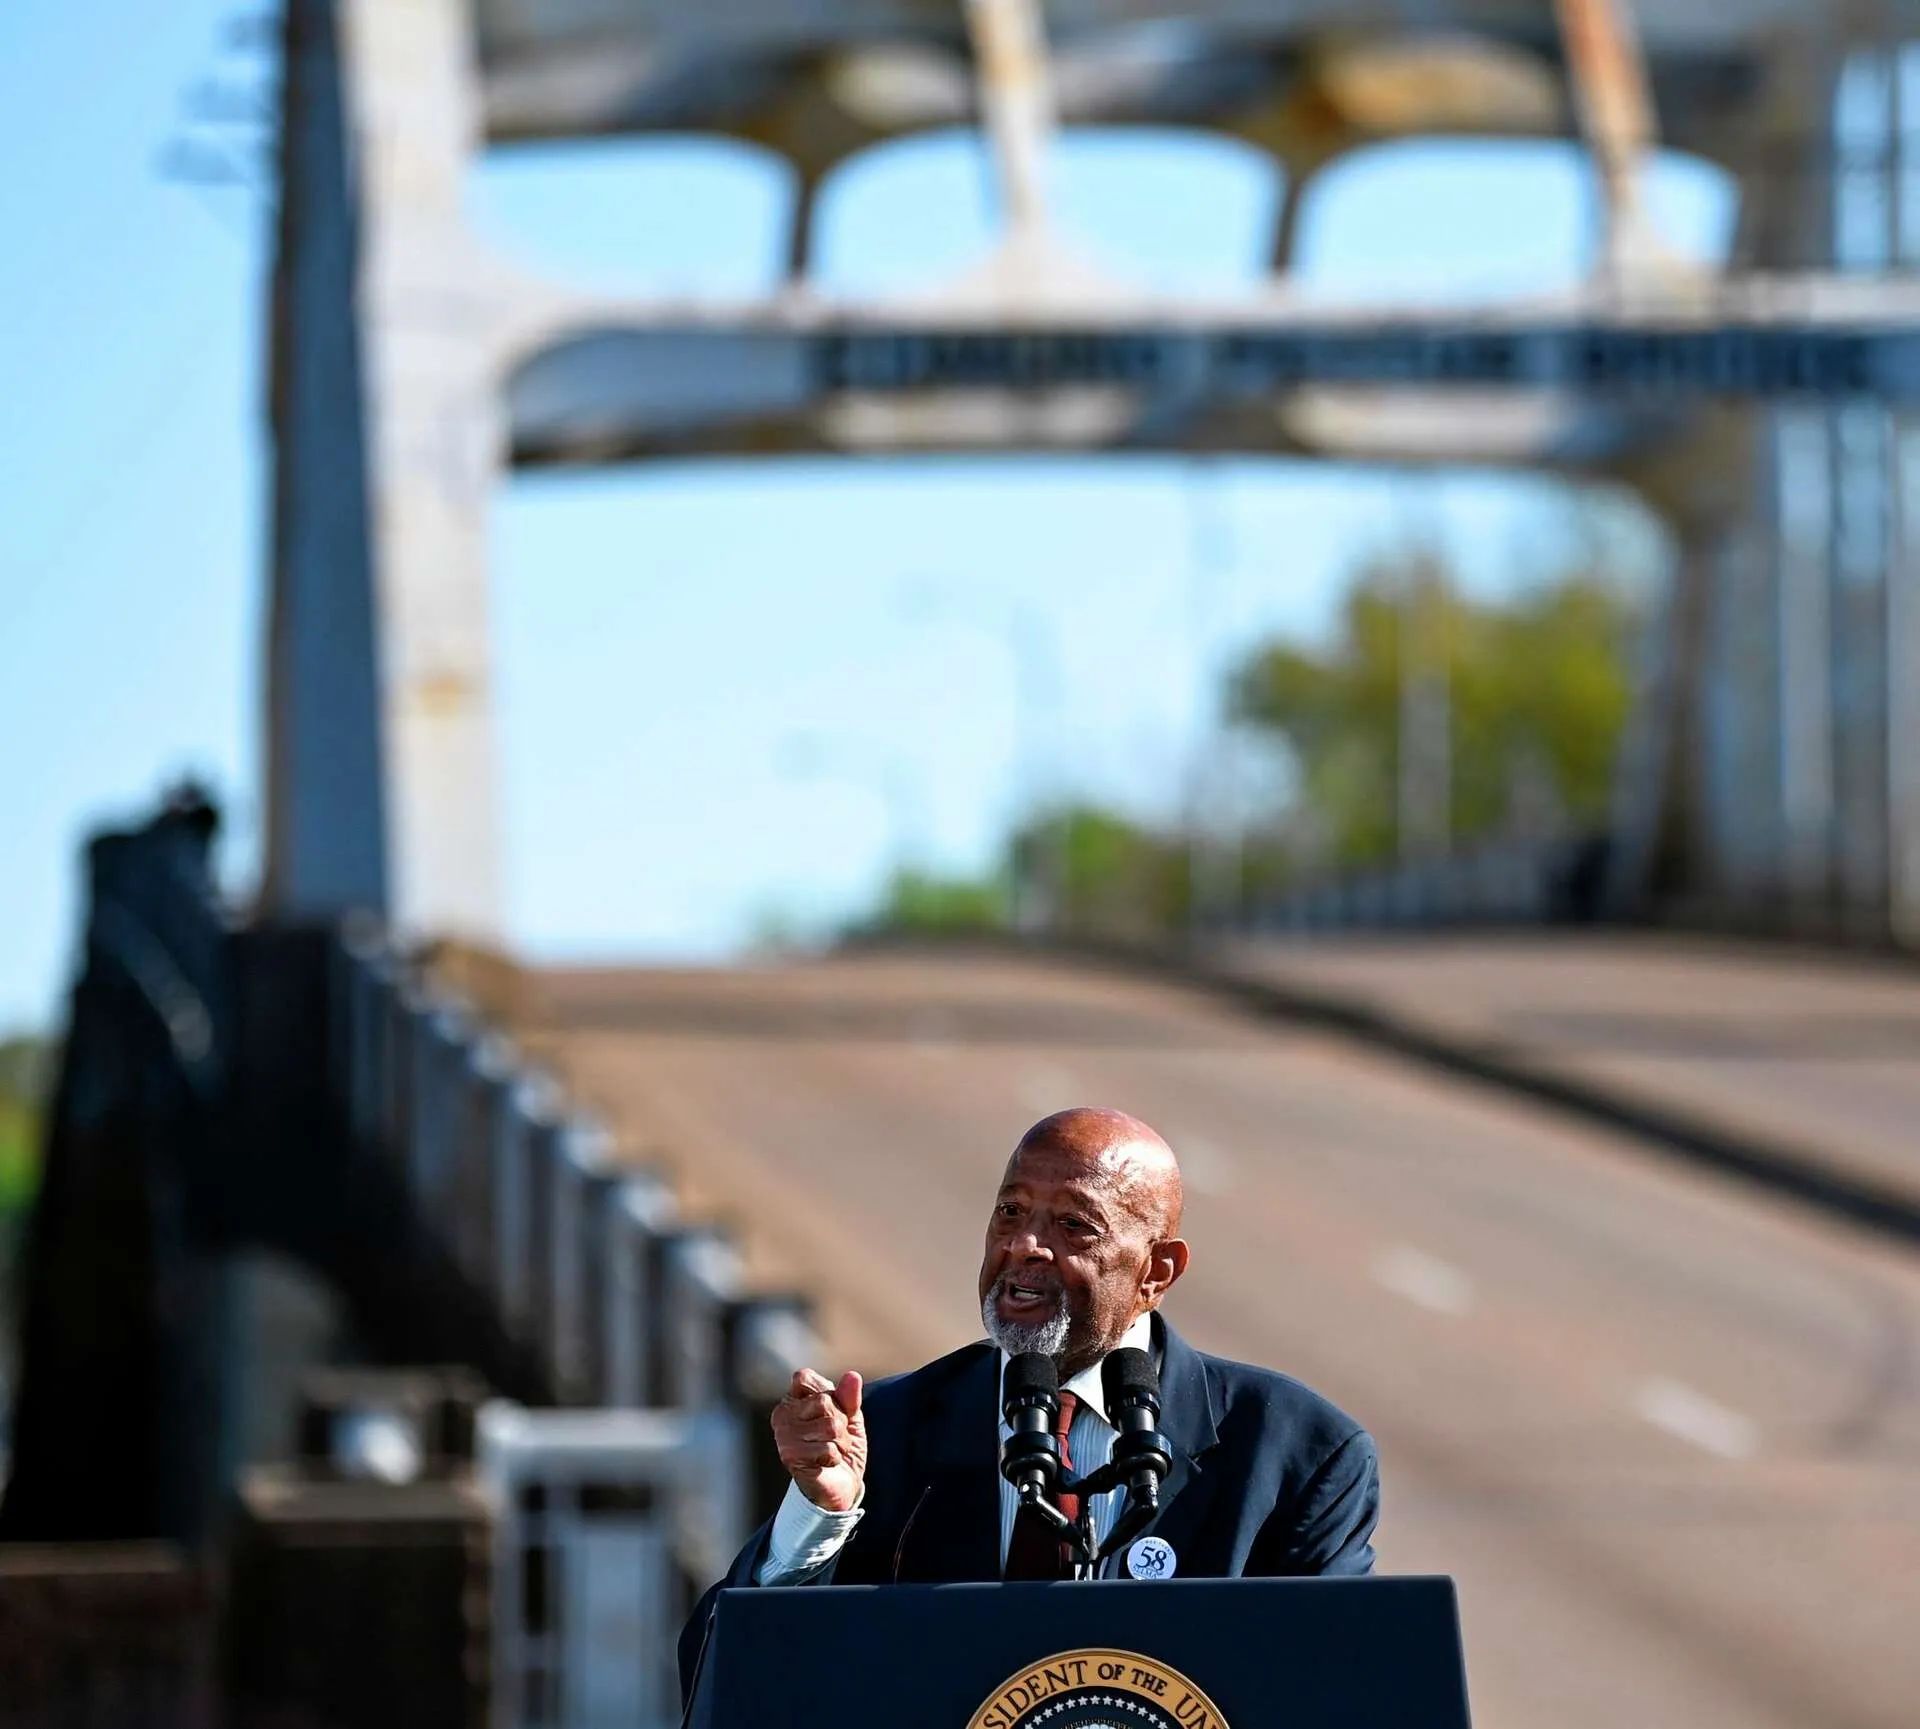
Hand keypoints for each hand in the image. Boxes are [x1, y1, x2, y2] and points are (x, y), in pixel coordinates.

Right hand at [771, 1367, 866, 1512]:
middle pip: (824, 1401)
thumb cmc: (841, 1445)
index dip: (828, 1393)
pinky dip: (836, 1457)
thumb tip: (852, 1376)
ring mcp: (784, 1437)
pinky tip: (826, 1464)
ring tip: (832, 1450)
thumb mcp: (850, 1416)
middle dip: (841, 1421)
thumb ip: (849, 1396)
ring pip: (830, 1426)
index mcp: (791, 1401)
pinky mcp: (791, 1457)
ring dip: (841, 1441)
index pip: (804, 1378)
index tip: (830, 1411)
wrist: (840, 1485)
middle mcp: (782, 1416)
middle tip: (834, 1437)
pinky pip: (829, 1448)